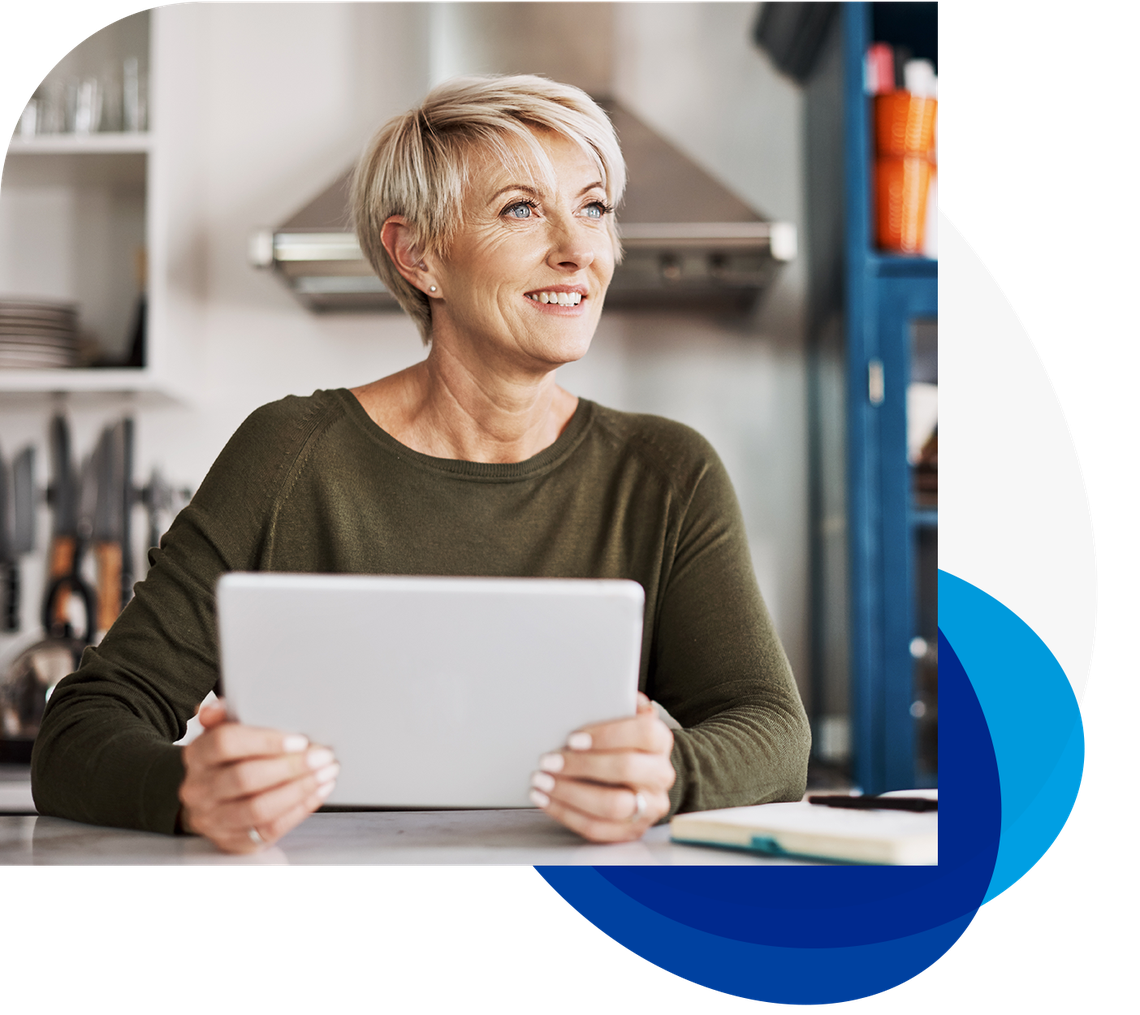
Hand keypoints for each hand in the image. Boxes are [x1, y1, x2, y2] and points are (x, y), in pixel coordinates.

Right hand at [178, 701, 337, 853]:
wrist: (210, 800)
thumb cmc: (226, 761)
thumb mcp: (222, 732)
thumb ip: (225, 716)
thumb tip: (218, 706)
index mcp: (197, 755)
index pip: (225, 743)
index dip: (265, 741)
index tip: (298, 740)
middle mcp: (199, 789)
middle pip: (245, 778)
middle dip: (291, 767)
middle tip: (322, 756)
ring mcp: (213, 818)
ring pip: (258, 808)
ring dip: (299, 789)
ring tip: (325, 773)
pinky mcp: (233, 840)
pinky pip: (270, 829)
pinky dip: (299, 809)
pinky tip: (318, 792)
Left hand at [529, 692, 674, 841]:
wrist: (642, 777)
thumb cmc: (622, 743)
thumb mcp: (624, 719)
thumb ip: (618, 704)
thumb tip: (610, 692)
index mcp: (660, 741)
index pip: (643, 733)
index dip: (608, 734)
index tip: (572, 738)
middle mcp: (661, 774)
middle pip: (625, 768)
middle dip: (581, 765)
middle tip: (547, 760)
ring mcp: (649, 806)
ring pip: (612, 805)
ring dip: (570, 793)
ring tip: (541, 782)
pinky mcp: (632, 830)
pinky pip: (598, 829)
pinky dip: (567, 814)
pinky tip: (546, 800)